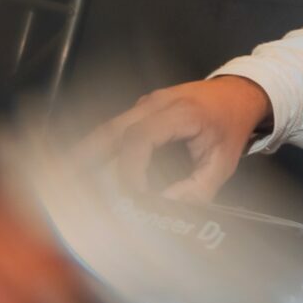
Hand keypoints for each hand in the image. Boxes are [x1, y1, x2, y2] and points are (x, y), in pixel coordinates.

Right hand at [82, 76, 269, 201]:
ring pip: (110, 127)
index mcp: (180, 113)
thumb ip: (197, 189)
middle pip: (113, 129)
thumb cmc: (230, 127)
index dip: (131, 168)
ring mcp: (146, 104)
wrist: (238, 94)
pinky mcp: (142, 109)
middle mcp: (156, 103)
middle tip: (65, 183)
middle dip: (87, 156)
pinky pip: (116, 128)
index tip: (136, 195)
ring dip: (88, 152)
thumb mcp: (223, 163)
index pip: (141, 137)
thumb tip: (165, 209)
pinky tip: (84, 166)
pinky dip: (99, 147)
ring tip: (64, 177)